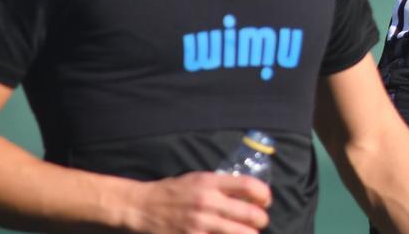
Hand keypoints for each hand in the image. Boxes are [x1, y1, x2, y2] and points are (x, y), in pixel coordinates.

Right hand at [122, 171, 270, 232]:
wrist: (142, 206)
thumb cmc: (174, 191)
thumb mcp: (199, 179)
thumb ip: (223, 185)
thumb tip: (251, 192)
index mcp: (211, 183)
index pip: (249, 186)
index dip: (264, 194)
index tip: (266, 200)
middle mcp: (208, 202)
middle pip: (251, 214)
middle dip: (262, 220)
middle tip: (260, 221)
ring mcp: (200, 224)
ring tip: (249, 232)